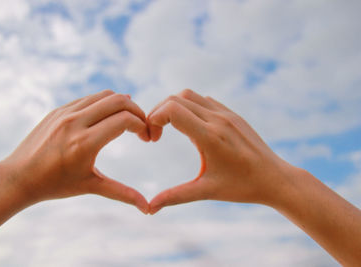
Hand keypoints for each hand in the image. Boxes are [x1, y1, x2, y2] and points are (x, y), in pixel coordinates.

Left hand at [2, 90, 149, 212]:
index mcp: (85, 143)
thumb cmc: (55, 185)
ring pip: (104, 95)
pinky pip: (88, 99)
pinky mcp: (58, 110)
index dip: (142, 126)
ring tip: (128, 120)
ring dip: (121, 104)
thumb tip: (147, 209)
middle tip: (142, 125)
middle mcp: (75, 122)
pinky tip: (109, 116)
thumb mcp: (91, 186)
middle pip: (118, 101)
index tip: (146, 137)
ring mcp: (65, 113)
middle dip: (137, 110)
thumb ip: (122, 193)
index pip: (124, 120)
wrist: (19, 177)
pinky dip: (104, 103)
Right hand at [147, 89, 293, 213]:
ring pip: (190, 95)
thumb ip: (175, 196)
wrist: (276, 179)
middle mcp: (218, 119)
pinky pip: (205, 100)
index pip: (172, 110)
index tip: (153, 139)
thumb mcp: (207, 191)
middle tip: (155, 135)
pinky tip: (190, 127)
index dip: (154, 119)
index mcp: (210, 136)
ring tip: (169, 128)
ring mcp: (227, 114)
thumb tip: (150, 209)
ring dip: (173, 107)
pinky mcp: (233, 114)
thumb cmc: (243, 187)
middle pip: (176, 99)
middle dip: (158, 113)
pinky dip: (190, 107)